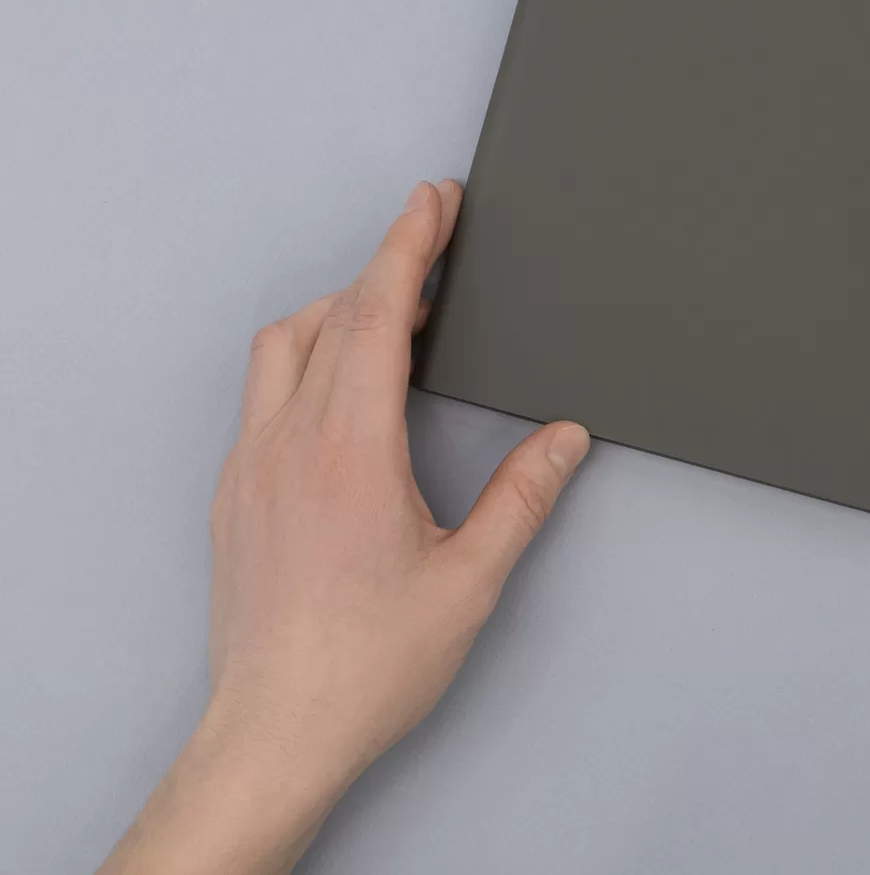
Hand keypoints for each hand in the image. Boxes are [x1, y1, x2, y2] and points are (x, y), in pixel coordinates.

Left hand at [100, 181, 589, 874]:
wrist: (272, 736)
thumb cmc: (364, 667)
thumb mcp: (471, 579)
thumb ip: (524, 496)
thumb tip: (565, 438)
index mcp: (350, 449)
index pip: (381, 313)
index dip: (412, 244)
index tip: (434, 199)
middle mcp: (290, 442)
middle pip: (334, 314)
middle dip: (387, 265)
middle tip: (434, 241)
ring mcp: (253, 465)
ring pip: (286, 346)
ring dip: (342, 311)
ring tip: (397, 315)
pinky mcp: (236, 493)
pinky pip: (265, 392)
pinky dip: (309, 358)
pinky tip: (346, 392)